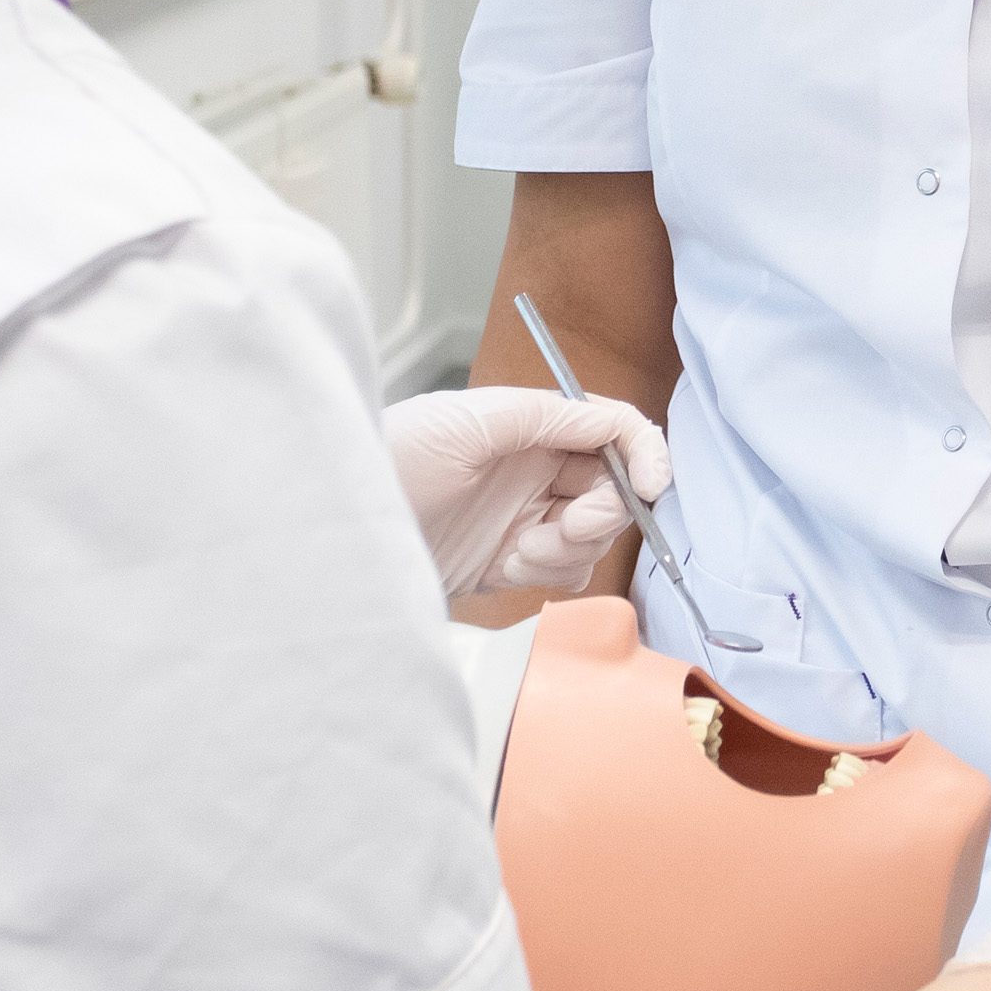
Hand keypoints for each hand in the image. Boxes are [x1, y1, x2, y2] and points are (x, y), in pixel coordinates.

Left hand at [382, 388, 667, 604]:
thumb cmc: (389, 457)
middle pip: (613, 488)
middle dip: (601, 512)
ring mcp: (525, 517)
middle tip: (566, 526)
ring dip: (569, 549)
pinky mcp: (509, 561)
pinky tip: (506, 568)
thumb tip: (610, 420)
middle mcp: (535, 469)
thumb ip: (543, 416)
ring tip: (519, 551)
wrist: (340, 530)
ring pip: (593, 536)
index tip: (651, 485)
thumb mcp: (465, 422)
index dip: (643, 454)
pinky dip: (548, 574)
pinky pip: (563, 571)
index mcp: (530, 426)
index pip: (612, 430)